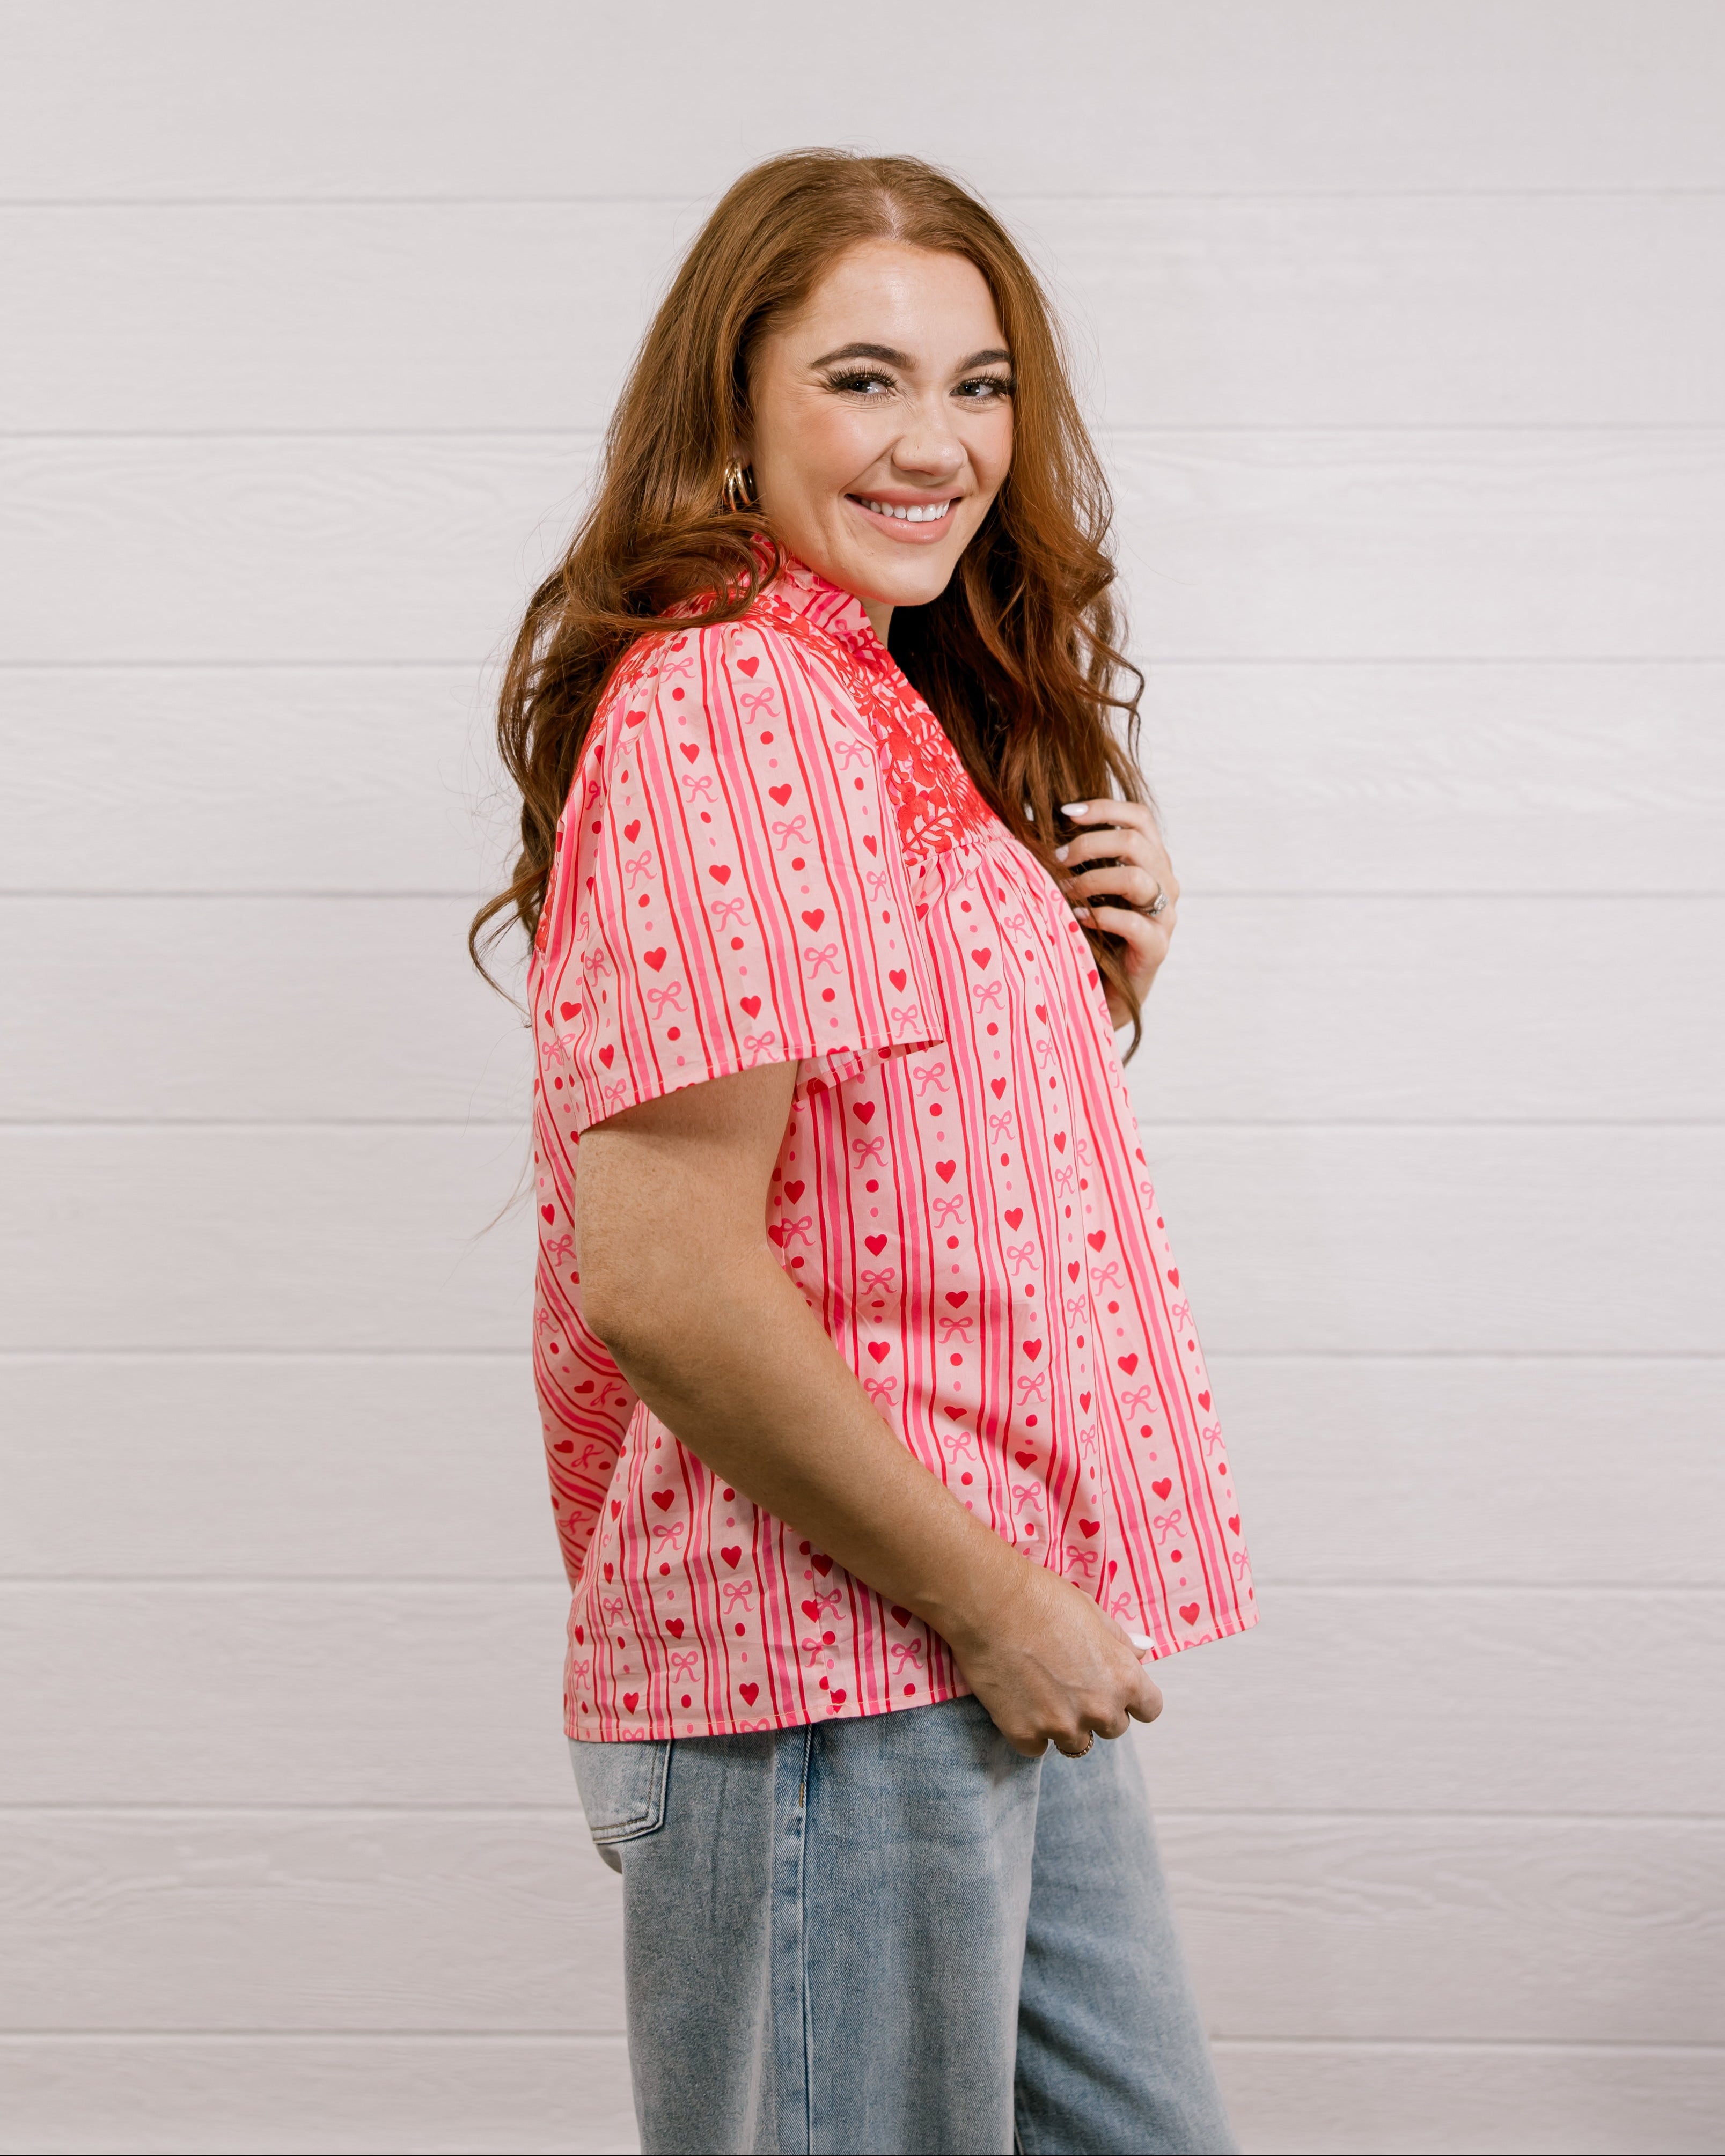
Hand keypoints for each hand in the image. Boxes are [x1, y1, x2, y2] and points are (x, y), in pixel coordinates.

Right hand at [943, 1557, 1163, 1759]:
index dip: (1133, 1698)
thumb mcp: (1093, 1613)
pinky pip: (1036, 1747)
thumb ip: (1120, 1642)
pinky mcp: (1024, 1734)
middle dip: (1096, 1710)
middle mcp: (1099, 1709)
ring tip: (1040, 1691)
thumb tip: (1142, 1653)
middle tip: (1068, 1682)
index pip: (1150, 1709)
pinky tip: (1017, 1700)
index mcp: (1124, 1678)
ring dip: (1064, 1724)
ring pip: (1075, 1743)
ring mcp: (1061, 1726)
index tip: (1114, 1689)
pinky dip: (1029, 1730)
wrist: (989, 1602)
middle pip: (1113, 1728)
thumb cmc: (1043, 1598)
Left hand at [1055, 798, 1180, 1025]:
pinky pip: (1134, 923)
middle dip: (1090, 844)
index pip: (1139, 818)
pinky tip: (1077, 918)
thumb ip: (1074, 857)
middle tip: (1056, 859)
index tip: (1065, 813)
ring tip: (1064, 890)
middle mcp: (1164, 883)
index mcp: (1151, 861)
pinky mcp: (1157, 947)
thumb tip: (1029, 820)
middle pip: (1136, 842)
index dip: (1104, 808)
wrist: (1101, 989)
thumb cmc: (1088, 931)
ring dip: (1092, 880)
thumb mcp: (1082, 887)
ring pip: (1137, 878)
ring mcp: (1165, 916)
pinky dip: (1101, 916)